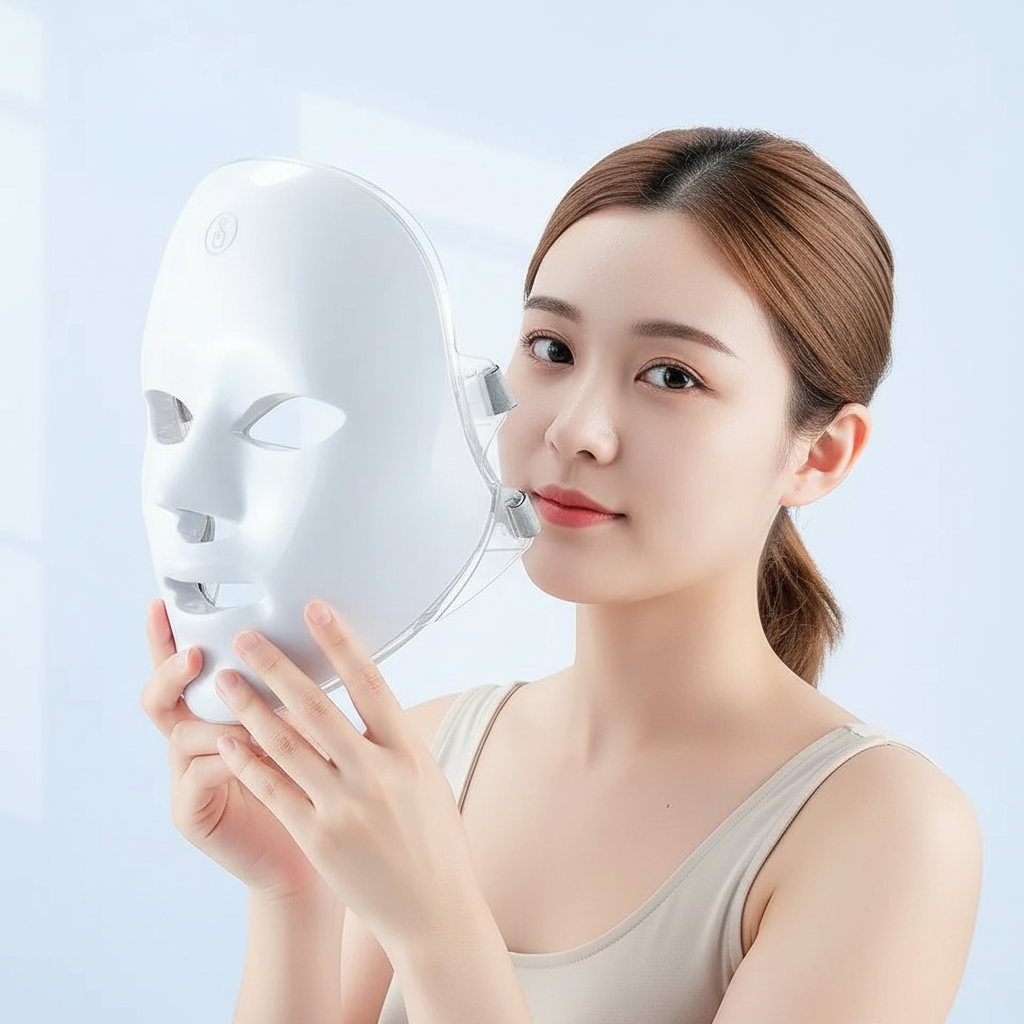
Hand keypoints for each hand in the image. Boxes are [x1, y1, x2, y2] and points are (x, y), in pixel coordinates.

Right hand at [140, 599, 329, 901]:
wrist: (313, 857)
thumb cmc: (316, 788)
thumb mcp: (308, 731)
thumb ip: (298, 692)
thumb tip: (324, 633)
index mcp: (217, 715)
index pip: (184, 669)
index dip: (167, 638)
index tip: (161, 603)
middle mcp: (194, 741)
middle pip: (161, 696)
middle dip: (170, 669)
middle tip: (194, 655)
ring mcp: (185, 777)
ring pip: (184, 734)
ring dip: (222, 718)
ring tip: (255, 711)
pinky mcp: (189, 813)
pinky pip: (197, 777)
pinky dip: (228, 759)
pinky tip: (255, 753)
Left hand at [212, 600, 480, 955]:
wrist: (433, 913)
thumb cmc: (434, 844)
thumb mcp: (427, 781)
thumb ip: (395, 743)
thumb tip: (372, 704)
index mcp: (409, 753)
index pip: (371, 684)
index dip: (341, 642)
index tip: (315, 610)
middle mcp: (377, 775)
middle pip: (319, 708)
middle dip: (278, 668)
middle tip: (246, 638)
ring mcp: (346, 807)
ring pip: (287, 746)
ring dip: (251, 708)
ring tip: (225, 681)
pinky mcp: (319, 838)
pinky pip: (276, 790)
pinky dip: (249, 762)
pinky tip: (228, 740)